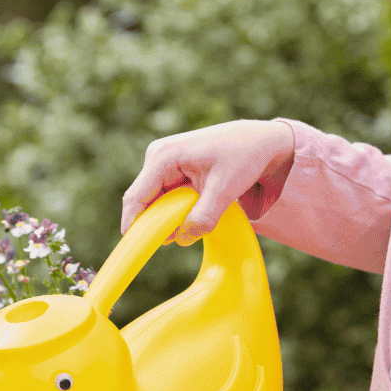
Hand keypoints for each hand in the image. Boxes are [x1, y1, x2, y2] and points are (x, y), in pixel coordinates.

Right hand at [121, 120, 295, 246]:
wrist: (259, 141)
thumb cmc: (243, 157)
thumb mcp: (225, 189)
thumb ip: (203, 217)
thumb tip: (182, 238)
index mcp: (163, 156)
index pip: (137, 197)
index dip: (132, 224)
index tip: (132, 248)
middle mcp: (158, 156)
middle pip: (145, 200)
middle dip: (157, 222)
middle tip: (178, 238)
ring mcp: (164, 162)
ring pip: (157, 200)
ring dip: (171, 216)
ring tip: (200, 214)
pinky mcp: (173, 169)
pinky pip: (167, 196)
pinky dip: (179, 209)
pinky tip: (199, 208)